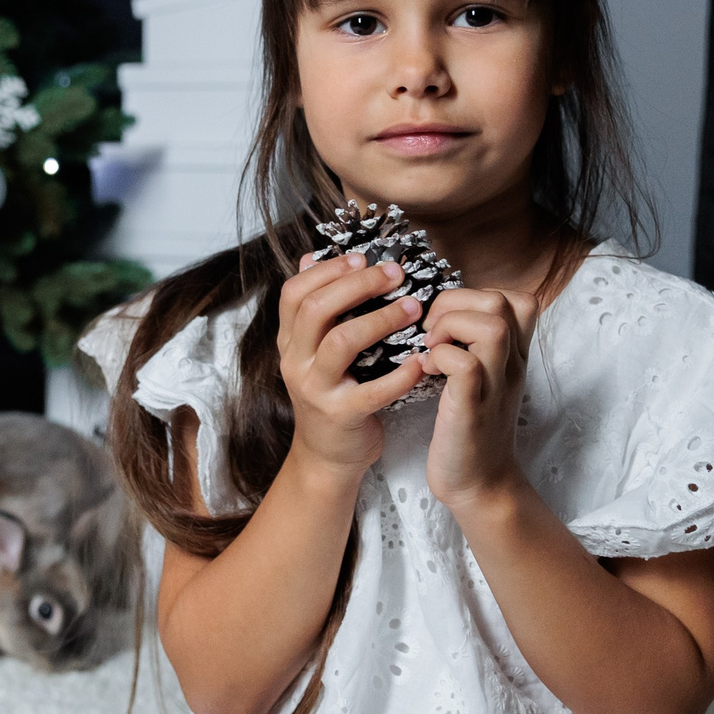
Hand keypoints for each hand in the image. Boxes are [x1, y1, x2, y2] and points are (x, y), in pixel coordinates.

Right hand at [275, 251, 433, 483]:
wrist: (326, 456)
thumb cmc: (330, 395)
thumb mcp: (312, 351)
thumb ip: (314, 310)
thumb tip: (312, 257)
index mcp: (290, 342)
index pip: (294, 293)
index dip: (327, 270)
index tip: (362, 258)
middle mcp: (296, 362)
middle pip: (317, 309)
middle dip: (358, 285)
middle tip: (395, 274)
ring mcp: (316, 389)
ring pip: (342, 342)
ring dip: (382, 319)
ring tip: (414, 308)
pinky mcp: (341, 415)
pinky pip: (373, 390)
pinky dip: (401, 373)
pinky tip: (423, 359)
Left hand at [416, 285, 539, 511]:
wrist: (479, 485)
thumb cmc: (470, 430)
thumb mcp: (482, 380)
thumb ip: (474, 348)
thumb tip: (443, 316)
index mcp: (513, 356)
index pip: (517, 299)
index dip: (475, 295)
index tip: (447, 319)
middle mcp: (511, 366)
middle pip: (501, 302)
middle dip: (454, 303)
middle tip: (431, 331)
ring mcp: (495, 386)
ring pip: (492, 327)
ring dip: (449, 327)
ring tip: (430, 348)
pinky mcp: (472, 408)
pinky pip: (465, 365)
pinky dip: (440, 358)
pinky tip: (426, 371)